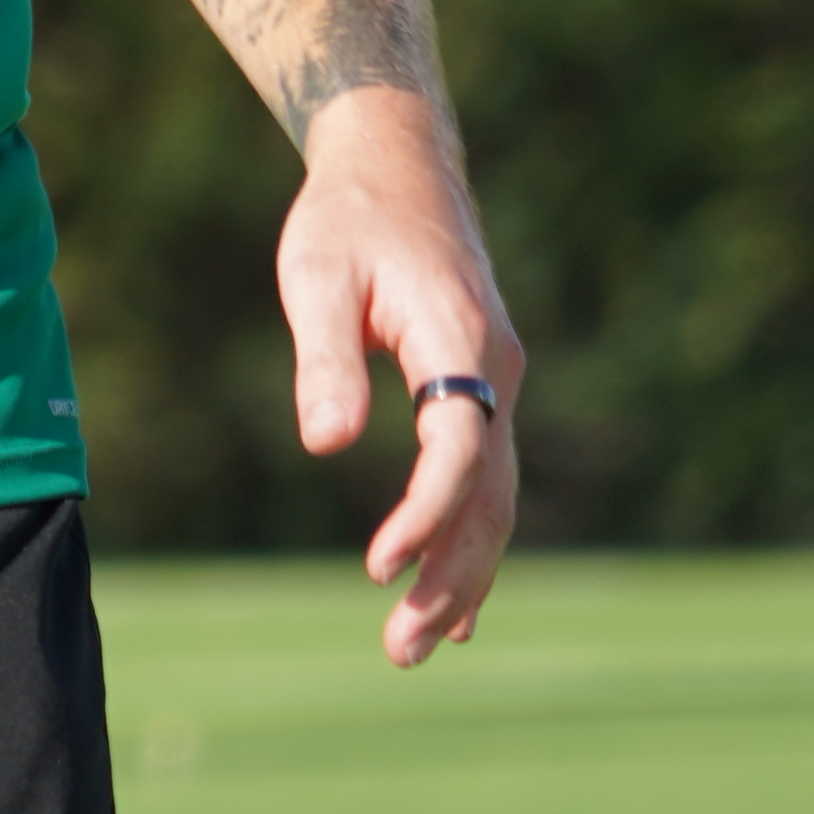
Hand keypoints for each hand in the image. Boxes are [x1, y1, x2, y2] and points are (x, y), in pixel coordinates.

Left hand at [277, 86, 521, 665]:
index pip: (458, 445)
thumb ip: (324, 357)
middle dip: (450, 577)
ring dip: (462, 575)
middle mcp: (494, 370)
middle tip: (400, 648)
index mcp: (457, 338)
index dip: (425, 512)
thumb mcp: (316, 274)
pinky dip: (472, 544)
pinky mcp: (481, 390)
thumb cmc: (347, 216)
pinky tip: (455, 607)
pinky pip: (487, 482)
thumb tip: (324, 444)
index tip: (378, 565)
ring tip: (416, 647)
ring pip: (493, 499)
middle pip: (488, 494)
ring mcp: (497, 383)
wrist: (397, 164)